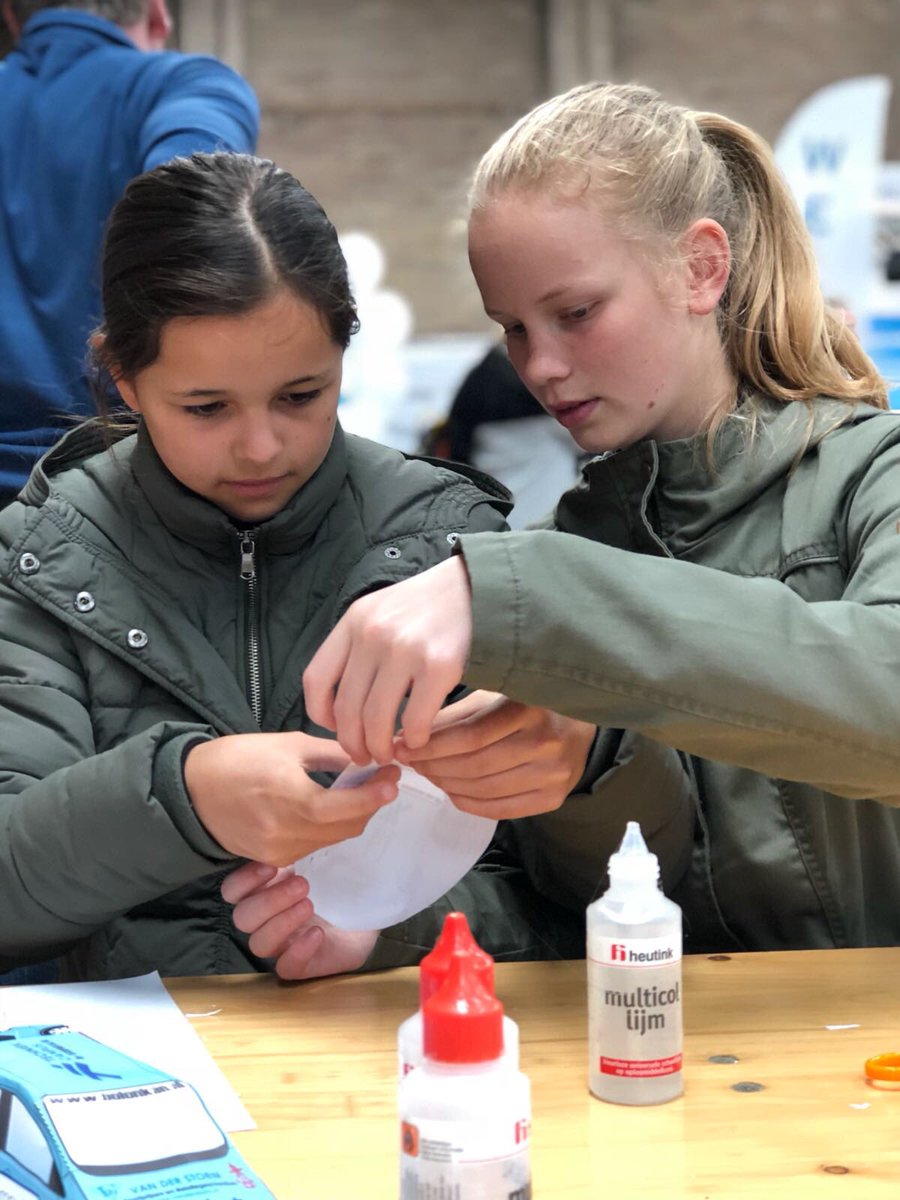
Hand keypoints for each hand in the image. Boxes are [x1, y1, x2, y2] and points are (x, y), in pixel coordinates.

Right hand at [184, 732, 399, 865]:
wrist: (191, 790)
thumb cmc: (239, 758)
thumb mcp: (289, 745)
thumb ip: (333, 755)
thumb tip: (370, 756)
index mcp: (293, 799)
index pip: (349, 807)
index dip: (377, 794)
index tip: (394, 775)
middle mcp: (288, 832)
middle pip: (348, 828)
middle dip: (370, 805)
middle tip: (382, 780)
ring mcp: (280, 850)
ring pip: (333, 838)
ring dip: (351, 817)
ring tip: (358, 791)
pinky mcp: (272, 858)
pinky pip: (313, 845)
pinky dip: (328, 827)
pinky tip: (329, 807)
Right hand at [221, 862, 378, 980]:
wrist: (373, 907)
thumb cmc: (342, 880)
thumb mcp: (325, 858)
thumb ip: (305, 848)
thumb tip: (300, 822)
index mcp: (266, 890)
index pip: (232, 891)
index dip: (243, 880)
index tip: (272, 866)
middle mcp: (269, 920)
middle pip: (242, 918)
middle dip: (270, 900)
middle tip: (303, 884)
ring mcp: (283, 945)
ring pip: (258, 944)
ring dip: (282, 922)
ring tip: (310, 904)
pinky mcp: (303, 965)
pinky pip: (285, 968)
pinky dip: (298, 951)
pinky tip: (318, 934)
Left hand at [304, 557, 472, 765]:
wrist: (478, 588)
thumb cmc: (428, 606)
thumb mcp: (381, 611)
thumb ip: (358, 646)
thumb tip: (341, 704)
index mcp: (354, 621)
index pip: (315, 680)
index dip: (320, 714)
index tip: (336, 728)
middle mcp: (373, 634)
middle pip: (345, 708)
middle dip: (352, 743)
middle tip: (365, 756)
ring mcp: (405, 650)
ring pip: (376, 721)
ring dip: (380, 747)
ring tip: (389, 754)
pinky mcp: (439, 666)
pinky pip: (416, 720)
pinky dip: (415, 739)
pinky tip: (419, 739)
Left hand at [396, 690, 595, 818]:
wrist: (580, 724)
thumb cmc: (526, 703)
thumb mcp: (493, 695)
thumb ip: (454, 715)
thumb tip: (407, 737)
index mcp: (529, 707)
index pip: (469, 736)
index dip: (430, 746)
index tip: (401, 746)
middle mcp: (546, 742)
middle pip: (474, 765)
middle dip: (432, 766)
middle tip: (408, 762)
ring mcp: (553, 774)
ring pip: (483, 789)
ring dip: (445, 784)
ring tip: (427, 774)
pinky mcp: (554, 798)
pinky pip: (499, 809)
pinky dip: (467, 802)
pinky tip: (451, 790)